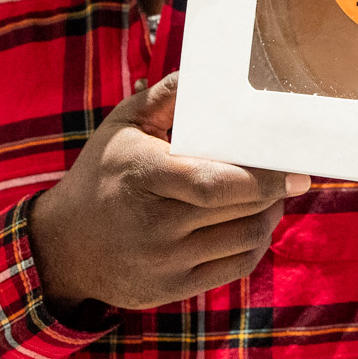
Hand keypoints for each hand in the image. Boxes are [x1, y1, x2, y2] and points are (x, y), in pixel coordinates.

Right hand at [27, 73, 307, 312]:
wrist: (64, 245)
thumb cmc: (103, 173)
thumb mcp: (123, 125)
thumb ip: (168, 95)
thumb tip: (213, 70)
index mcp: (142, 175)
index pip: (216, 183)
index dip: (264, 177)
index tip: (293, 167)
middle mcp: (153, 224)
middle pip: (240, 210)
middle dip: (274, 192)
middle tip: (290, 175)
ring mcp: (164, 262)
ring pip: (246, 239)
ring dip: (270, 217)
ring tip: (271, 197)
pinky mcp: (172, 289)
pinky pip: (235, 267)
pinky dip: (255, 244)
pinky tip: (253, 224)